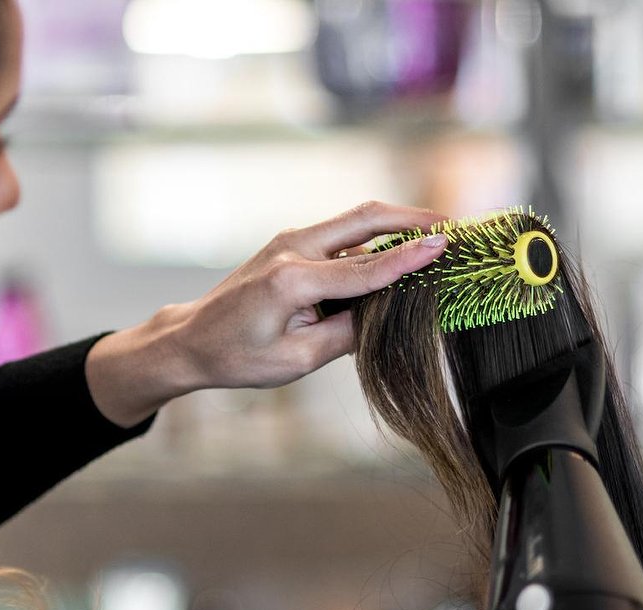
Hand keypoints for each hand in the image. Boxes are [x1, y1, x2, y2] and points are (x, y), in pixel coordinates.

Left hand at [86, 201, 446, 426]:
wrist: (191, 338)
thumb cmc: (237, 356)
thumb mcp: (296, 359)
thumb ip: (346, 334)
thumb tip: (388, 313)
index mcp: (292, 280)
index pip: (366, 268)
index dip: (410, 259)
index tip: (446, 245)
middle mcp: (291, 249)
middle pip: (364, 218)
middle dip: (411, 218)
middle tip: (451, 225)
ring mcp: (289, 241)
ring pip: (355, 222)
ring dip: (395, 225)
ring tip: (434, 237)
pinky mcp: (290, 245)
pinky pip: (342, 236)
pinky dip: (374, 240)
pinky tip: (397, 253)